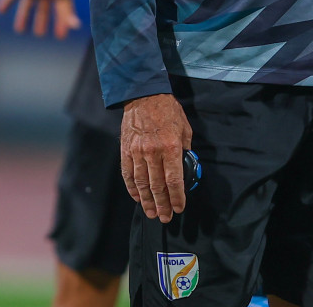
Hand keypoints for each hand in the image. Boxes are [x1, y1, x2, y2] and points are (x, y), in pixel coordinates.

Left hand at [0, 0, 80, 38]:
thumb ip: (68, 12)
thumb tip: (76, 26)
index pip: (61, 12)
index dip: (61, 24)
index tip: (61, 36)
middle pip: (43, 10)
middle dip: (41, 21)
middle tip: (40, 33)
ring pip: (27, 5)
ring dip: (23, 16)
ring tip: (20, 30)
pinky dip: (6, 1)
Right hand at [120, 92, 193, 221]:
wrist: (144, 95)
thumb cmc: (168, 110)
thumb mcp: (185, 128)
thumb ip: (186, 149)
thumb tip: (186, 167)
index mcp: (171, 147)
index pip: (174, 180)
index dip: (177, 197)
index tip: (179, 208)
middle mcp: (153, 152)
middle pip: (157, 186)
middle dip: (162, 204)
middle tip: (165, 217)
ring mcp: (137, 152)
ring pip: (141, 184)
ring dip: (146, 201)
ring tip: (151, 213)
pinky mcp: (126, 151)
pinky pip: (128, 174)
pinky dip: (132, 188)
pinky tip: (137, 198)